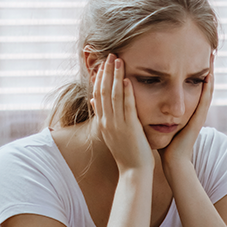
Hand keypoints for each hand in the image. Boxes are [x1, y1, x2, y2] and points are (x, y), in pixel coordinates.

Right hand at [90, 54, 153, 172]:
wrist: (133, 172)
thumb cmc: (127, 153)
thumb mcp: (112, 133)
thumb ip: (104, 115)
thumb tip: (94, 100)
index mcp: (103, 122)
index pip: (98, 95)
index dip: (99, 78)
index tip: (102, 64)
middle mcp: (107, 121)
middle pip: (103, 91)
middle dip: (106, 72)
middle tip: (109, 55)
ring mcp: (117, 124)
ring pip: (113, 96)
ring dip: (115, 76)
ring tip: (118, 60)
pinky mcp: (130, 128)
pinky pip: (127, 107)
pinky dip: (127, 93)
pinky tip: (128, 80)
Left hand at [160, 54, 214, 170]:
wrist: (172, 161)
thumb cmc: (163, 143)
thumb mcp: (157, 119)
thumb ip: (151, 107)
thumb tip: (136, 93)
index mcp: (184, 108)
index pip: (189, 84)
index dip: (191, 69)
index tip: (190, 52)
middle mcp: (194, 108)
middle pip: (200, 83)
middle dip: (204, 67)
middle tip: (208, 49)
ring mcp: (198, 114)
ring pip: (206, 89)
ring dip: (210, 73)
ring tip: (212, 56)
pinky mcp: (199, 120)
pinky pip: (205, 100)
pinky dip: (208, 88)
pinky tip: (210, 75)